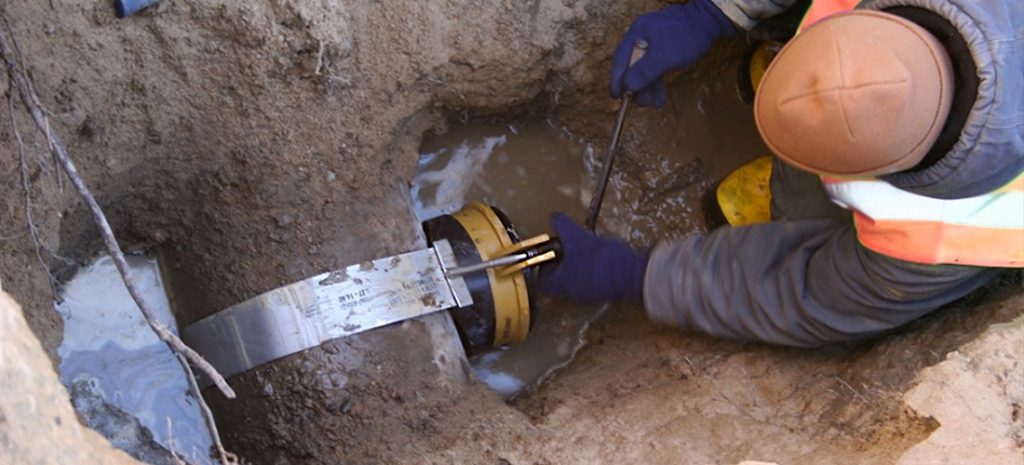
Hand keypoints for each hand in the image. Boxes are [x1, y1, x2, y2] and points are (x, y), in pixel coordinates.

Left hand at [539, 213, 647, 304]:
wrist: (632, 273)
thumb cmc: (601, 259)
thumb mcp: (576, 235)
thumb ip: (562, 225)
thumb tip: (555, 218)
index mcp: (562, 284)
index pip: (543, 282)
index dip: (545, 267)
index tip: (551, 253)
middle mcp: (574, 293)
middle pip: (561, 280)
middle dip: (564, 263)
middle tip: (569, 248)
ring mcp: (591, 295)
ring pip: (578, 280)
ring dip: (580, 265)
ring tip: (587, 248)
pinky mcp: (606, 292)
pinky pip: (595, 280)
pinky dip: (595, 268)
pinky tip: (602, 255)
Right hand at [610, 0, 734, 107]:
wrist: (709, 22)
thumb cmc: (686, 36)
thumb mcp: (664, 55)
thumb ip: (644, 71)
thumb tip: (627, 87)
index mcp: (637, 34)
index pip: (620, 59)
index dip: (617, 79)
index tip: (616, 96)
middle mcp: (641, 38)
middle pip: (632, 67)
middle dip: (636, 87)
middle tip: (641, 103)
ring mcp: (653, 45)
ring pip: (645, 71)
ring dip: (648, 89)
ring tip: (653, 104)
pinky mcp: (664, 51)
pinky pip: (656, 70)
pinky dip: (657, 84)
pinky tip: (660, 98)